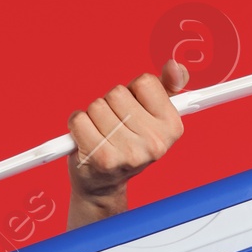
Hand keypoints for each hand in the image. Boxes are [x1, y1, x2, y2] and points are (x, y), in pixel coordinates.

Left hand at [65, 59, 187, 228]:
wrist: (103, 184)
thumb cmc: (127, 144)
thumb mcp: (152, 116)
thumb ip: (166, 87)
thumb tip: (174, 66)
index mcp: (171, 128)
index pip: (145, 82)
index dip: (133, 91)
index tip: (133, 110)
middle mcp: (154, 143)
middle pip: (117, 93)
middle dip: (110, 104)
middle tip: (114, 127)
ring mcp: (128, 153)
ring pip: (97, 106)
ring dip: (92, 116)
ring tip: (100, 134)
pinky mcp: (102, 159)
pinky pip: (79, 120)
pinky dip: (76, 125)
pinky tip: (86, 139)